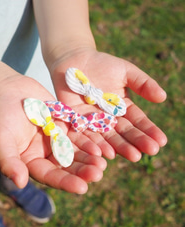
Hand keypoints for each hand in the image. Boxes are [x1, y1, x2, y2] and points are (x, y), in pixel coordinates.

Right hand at [0, 74, 105, 193]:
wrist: (6, 90)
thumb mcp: (0, 138)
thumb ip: (8, 161)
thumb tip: (20, 183)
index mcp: (30, 161)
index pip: (49, 176)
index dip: (65, 182)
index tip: (83, 188)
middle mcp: (45, 153)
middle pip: (66, 166)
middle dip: (82, 171)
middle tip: (98, 174)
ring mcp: (56, 139)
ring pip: (75, 151)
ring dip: (89, 158)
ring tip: (103, 163)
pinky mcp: (63, 125)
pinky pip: (78, 134)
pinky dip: (88, 140)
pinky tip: (100, 146)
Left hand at [50, 48, 167, 161]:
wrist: (74, 61)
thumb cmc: (101, 64)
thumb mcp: (125, 71)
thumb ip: (142, 84)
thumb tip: (162, 97)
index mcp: (122, 107)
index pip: (137, 121)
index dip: (149, 131)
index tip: (161, 141)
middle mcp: (108, 118)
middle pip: (124, 132)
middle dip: (137, 141)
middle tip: (151, 151)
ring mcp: (92, 121)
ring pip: (107, 136)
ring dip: (120, 147)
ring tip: (133, 155)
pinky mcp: (75, 121)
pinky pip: (85, 134)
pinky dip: (95, 143)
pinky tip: (106, 152)